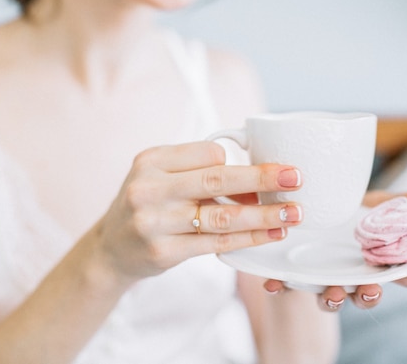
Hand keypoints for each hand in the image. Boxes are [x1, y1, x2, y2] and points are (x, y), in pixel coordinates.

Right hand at [91, 141, 302, 281]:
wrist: (110, 250)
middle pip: (217, 180)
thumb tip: (257, 177)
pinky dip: (249, 239)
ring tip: (294, 213)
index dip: (241, 162)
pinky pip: (216, 243)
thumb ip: (196, 171)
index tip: (270, 170)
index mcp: (151, 160)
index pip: (208, 153)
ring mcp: (154, 222)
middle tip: (296, 178)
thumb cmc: (145, 206)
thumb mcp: (159, 177)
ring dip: (263, 214)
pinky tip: (272, 234)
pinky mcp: (164, 252)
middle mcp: (148, 188)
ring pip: (222, 216)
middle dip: (262, 178)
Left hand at [263, 190, 406, 310]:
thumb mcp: (371, 205)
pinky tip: (273, 284)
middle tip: (372, 290)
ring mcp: (321, 279)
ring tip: (332, 292)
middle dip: (370, 295)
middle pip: (365, 294)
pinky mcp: (292, 276)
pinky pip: (285, 287)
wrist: (301, 216)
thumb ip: (398, 203)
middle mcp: (350, 276)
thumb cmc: (345, 215)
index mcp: (373, 261)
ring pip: (330, 299)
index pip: (400, 273)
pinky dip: (280, 288)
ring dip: (333, 299)